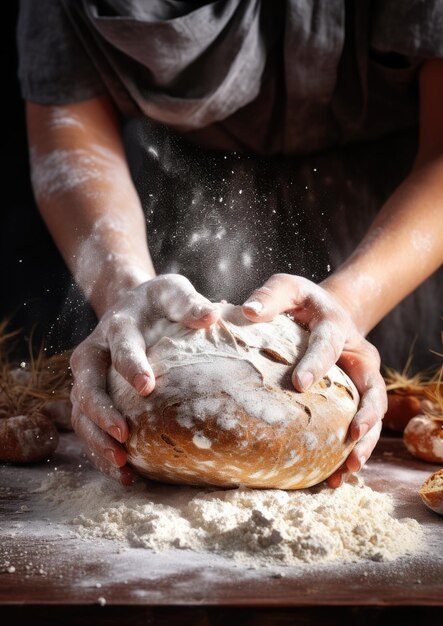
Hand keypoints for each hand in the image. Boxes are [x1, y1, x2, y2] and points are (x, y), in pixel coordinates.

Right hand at [70, 274, 219, 483]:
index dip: (131, 366)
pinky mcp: (90, 397)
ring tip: (122, 465)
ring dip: (98, 440)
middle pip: (88, 385)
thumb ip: (187, 302)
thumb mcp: (172, 291)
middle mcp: (94, 353)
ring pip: (81, 413)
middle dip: (103, 412)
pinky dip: (101, 452)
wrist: (132, 305)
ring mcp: (87, 378)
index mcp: (117, 326)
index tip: (147, 387)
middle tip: (124, 436)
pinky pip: (88, 427)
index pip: (121, 347)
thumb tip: (209, 316)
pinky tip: (124, 474)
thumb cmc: (158, 302)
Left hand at [242, 273, 386, 487]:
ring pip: (373, 412)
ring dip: (365, 441)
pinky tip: (335, 475)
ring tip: (348, 468)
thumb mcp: (287, 288)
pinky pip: (360, 423)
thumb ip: (270, 296)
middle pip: (371, 387)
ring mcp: (360, 378)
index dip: (317, 363)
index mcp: (337, 326)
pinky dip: (352, 449)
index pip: (328, 344)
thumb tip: (247, 311)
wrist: (326, 310)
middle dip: (365, 414)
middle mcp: (357, 355)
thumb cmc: (301, 301)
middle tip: (350, 436)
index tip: (299, 384)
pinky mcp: (355, 396)